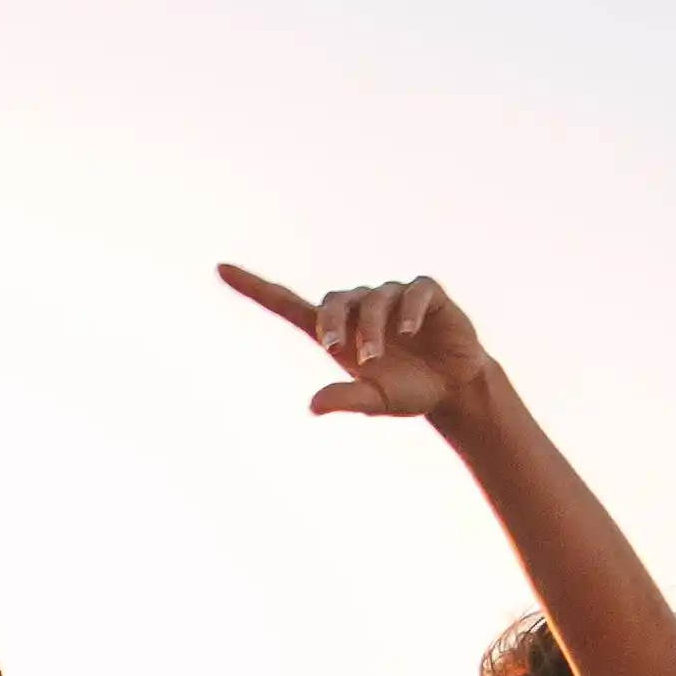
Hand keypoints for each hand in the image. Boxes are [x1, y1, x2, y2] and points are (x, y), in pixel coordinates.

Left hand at [216, 259, 499, 426]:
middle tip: (336, 350)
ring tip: (376, 359)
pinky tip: (410, 332)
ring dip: (370, 328)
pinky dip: (408, 310)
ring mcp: (393, 298)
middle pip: (333, 301)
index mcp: (338, 333)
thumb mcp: (376, 401)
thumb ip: (346, 399)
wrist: (455, 389)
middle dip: (332, 324)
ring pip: (372, 300)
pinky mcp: (425, 294)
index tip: (220, 269)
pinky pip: (412, 292)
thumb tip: (314, 406)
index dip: (254, 287)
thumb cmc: (409, 393)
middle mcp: (361, 308)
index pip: (287, 303)